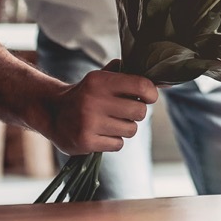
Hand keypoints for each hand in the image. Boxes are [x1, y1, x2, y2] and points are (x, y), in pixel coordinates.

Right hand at [43, 60, 158, 154]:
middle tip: (125, 111)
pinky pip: (118, 144)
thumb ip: (131, 75)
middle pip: (140, 112)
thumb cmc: (88, 94)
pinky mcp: (85, 142)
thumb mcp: (103, 77)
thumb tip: (167, 83)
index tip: (149, 96)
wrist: (52, 112)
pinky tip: (101, 133)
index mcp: (100, 81)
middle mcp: (93, 100)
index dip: (151, 93)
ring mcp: (88, 123)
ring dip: (124, 128)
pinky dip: (113, 141)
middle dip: (136, 113)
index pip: (141, 85)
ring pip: (131, 130)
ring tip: (110, 122)